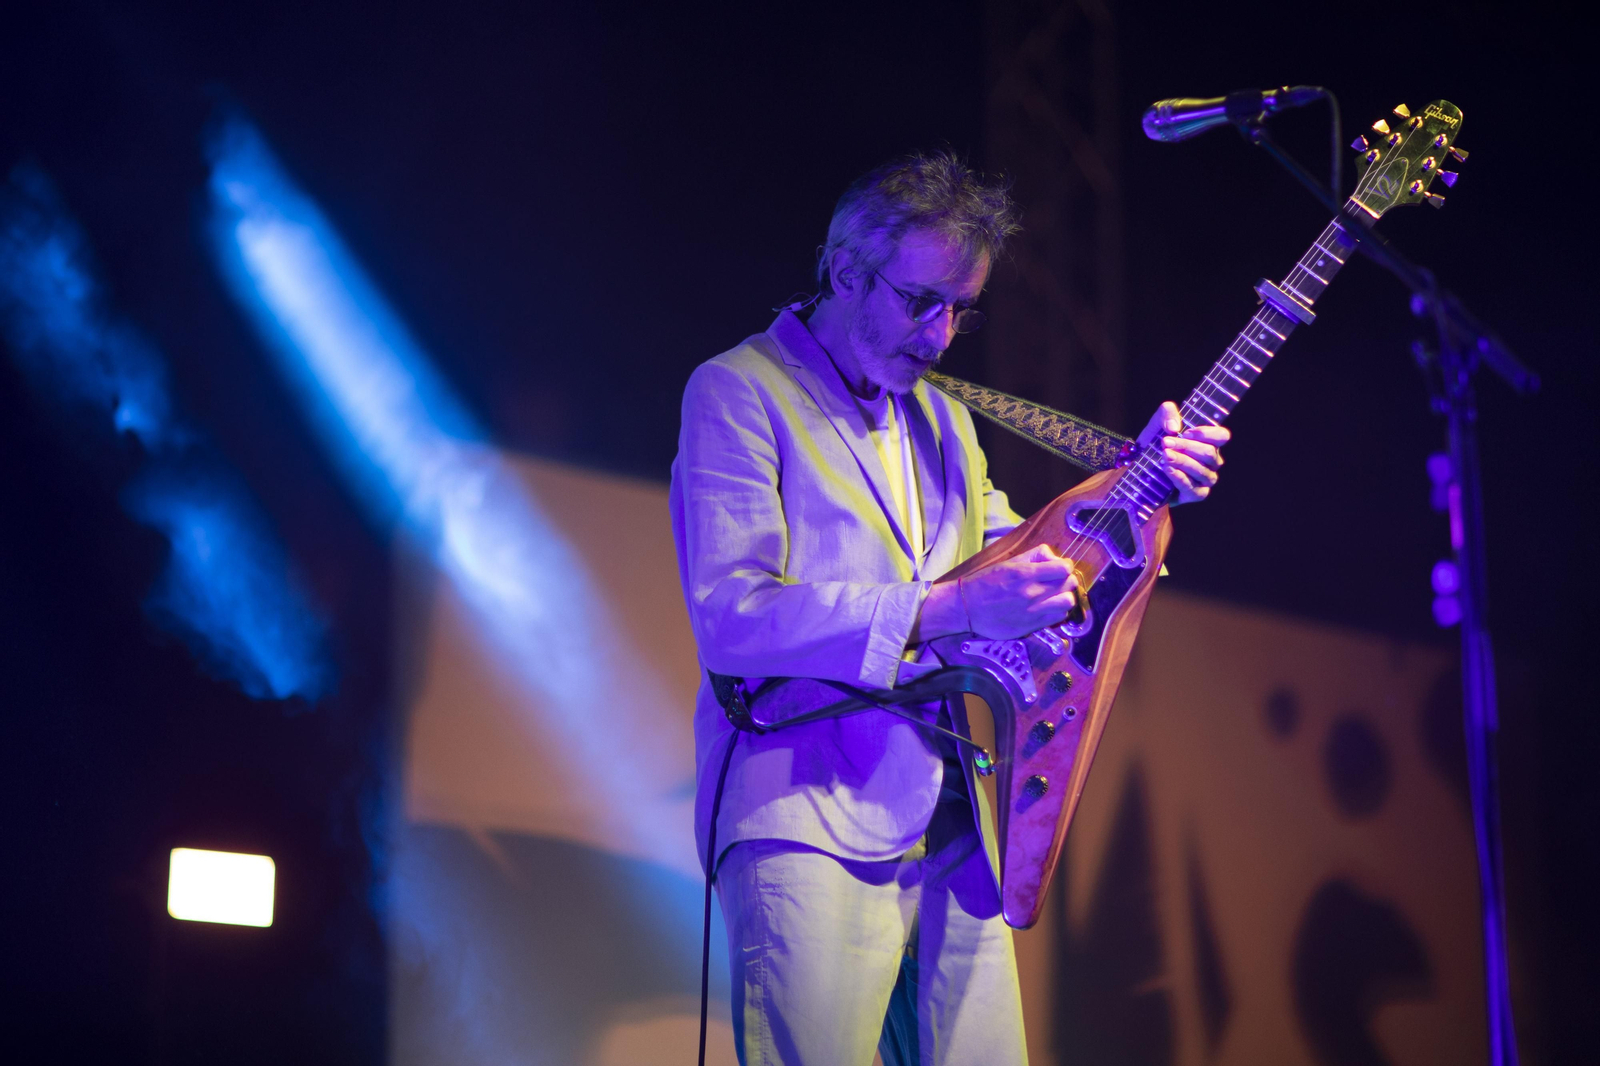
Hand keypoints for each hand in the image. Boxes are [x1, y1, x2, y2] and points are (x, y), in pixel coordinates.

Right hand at [955, 544, 1079, 639]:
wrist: (967, 607)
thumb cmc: (986, 582)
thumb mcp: (1008, 562)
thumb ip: (1033, 556)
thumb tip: (1053, 557)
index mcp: (1025, 574)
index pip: (1064, 568)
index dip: (1065, 566)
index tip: (1060, 568)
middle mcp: (1031, 593)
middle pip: (1068, 584)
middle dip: (1066, 580)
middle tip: (1058, 581)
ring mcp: (1032, 612)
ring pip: (1067, 603)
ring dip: (1064, 597)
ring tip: (1055, 596)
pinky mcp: (1031, 627)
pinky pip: (1057, 618)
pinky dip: (1057, 611)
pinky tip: (1048, 608)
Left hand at [1138, 401, 1228, 504]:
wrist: (1140, 468)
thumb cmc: (1155, 444)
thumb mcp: (1158, 424)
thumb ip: (1167, 413)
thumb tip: (1174, 427)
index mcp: (1208, 442)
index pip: (1222, 436)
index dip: (1207, 434)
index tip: (1187, 432)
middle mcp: (1212, 461)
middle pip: (1209, 453)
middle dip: (1186, 447)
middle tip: (1165, 443)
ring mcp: (1205, 479)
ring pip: (1201, 470)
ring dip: (1182, 461)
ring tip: (1164, 455)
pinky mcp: (1196, 494)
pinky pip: (1193, 488)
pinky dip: (1180, 478)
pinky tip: (1168, 470)